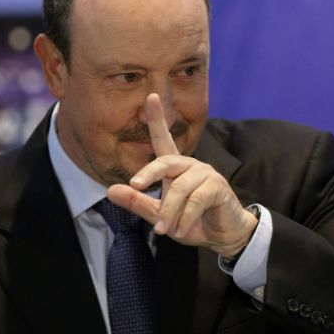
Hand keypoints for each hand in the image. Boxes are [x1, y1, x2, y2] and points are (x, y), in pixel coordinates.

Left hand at [107, 93, 257, 256]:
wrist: (222, 236)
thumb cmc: (192, 221)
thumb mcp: (160, 215)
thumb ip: (138, 203)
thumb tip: (110, 190)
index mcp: (175, 168)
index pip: (163, 140)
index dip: (157, 119)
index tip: (151, 96)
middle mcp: (191, 165)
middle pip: (166, 160)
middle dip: (149, 172)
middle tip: (136, 186)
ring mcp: (206, 174)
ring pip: (179, 188)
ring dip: (170, 212)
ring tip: (164, 230)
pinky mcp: (218, 187)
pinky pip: (195, 200)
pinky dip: (185, 218)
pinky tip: (181, 230)